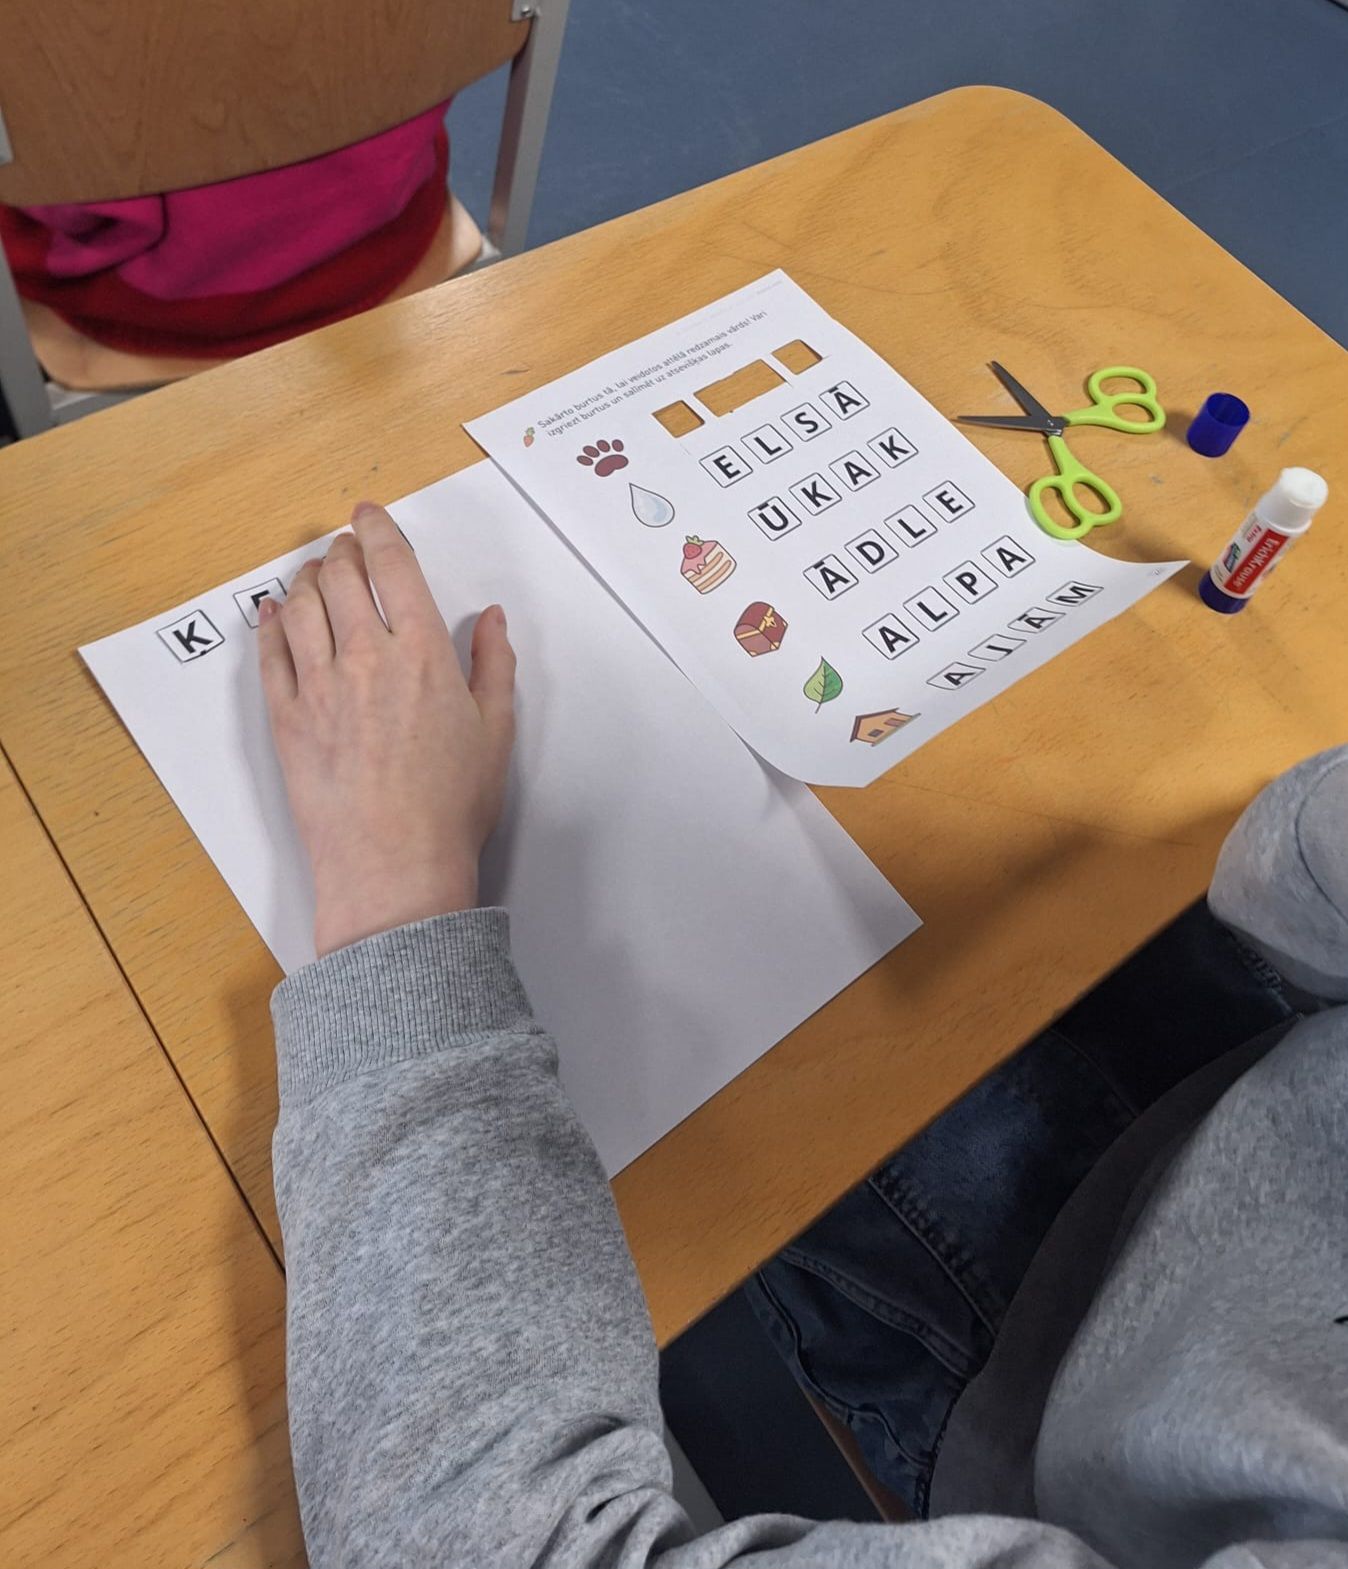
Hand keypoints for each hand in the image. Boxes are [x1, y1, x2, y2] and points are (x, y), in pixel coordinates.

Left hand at [258, 502, 515, 956]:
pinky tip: (273, 614)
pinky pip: (270, 652)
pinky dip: (269, 623)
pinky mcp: (286, 717)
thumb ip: (493, 664)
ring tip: (313, 574)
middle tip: (345, 546)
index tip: (370, 515)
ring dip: (306, 578)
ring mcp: (319, 685)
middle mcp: (366, 656)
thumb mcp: (495, 732)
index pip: (393, 566)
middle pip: (340, 576)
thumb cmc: (449, 806)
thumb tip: (490, 619)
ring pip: (301, 605)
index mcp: (423, 653)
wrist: (393, 863)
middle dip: (342, 550)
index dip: (379, 529)